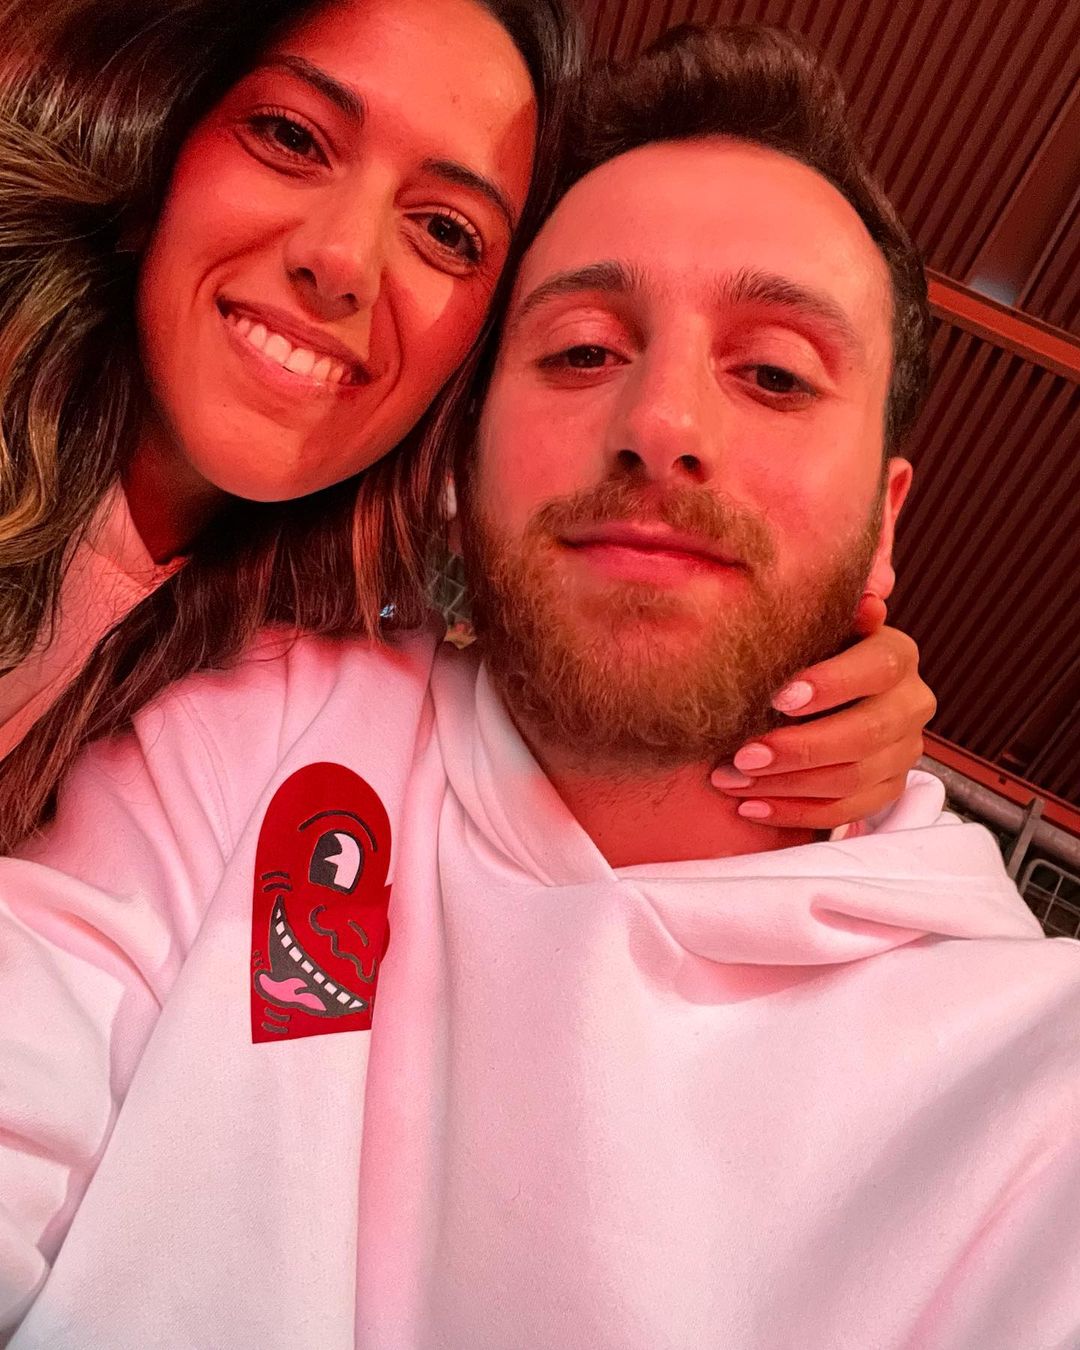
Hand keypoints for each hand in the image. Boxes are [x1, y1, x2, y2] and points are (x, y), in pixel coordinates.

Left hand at [710, 600, 935, 830]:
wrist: (825, 696)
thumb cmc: (809, 656)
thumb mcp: (816, 632)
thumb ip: (829, 617)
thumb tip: (867, 599)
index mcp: (897, 655)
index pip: (877, 668)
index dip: (830, 683)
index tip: (776, 698)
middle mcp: (911, 703)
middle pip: (864, 734)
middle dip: (797, 748)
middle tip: (741, 756)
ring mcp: (904, 751)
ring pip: (850, 778)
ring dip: (784, 785)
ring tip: (730, 780)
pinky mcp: (888, 789)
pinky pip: (845, 812)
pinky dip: (794, 813)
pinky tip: (750, 807)